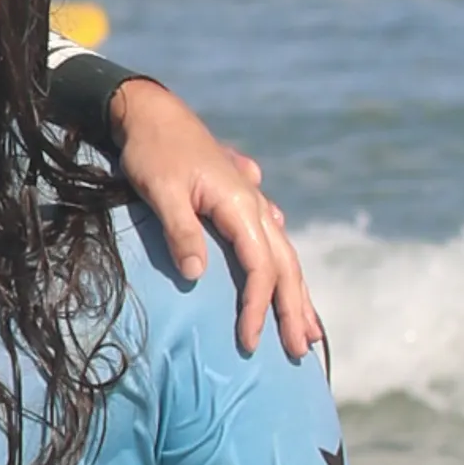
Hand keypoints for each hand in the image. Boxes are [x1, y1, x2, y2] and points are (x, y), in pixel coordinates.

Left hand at [108, 80, 318, 360]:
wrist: (152, 112)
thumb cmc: (153, 151)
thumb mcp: (161, 191)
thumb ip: (181, 232)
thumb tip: (198, 276)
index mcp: (241, 205)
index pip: (260, 267)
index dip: (257, 307)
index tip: (249, 342)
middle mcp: (256, 205)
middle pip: (284, 266)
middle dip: (294, 311)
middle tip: (300, 352)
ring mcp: (252, 203)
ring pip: (284, 255)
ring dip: (298, 294)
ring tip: (311, 331)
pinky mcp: (241, 202)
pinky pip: (272, 242)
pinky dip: (283, 269)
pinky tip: (289, 282)